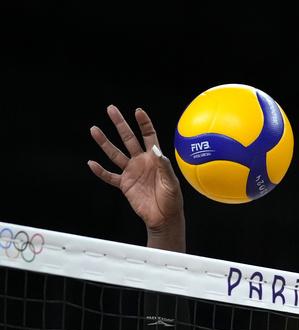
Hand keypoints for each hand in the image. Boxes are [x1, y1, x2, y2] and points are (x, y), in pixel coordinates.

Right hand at [88, 106, 183, 233]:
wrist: (164, 218)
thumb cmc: (172, 200)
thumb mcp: (172, 183)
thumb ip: (164, 166)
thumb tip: (156, 150)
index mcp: (155, 159)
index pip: (149, 136)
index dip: (144, 124)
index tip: (138, 111)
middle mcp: (141, 162)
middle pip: (128, 139)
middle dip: (120, 124)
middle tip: (111, 109)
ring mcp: (131, 172)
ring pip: (115, 154)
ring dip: (104, 143)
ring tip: (94, 129)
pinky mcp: (124, 185)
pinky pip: (110, 176)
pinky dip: (100, 171)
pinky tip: (92, 163)